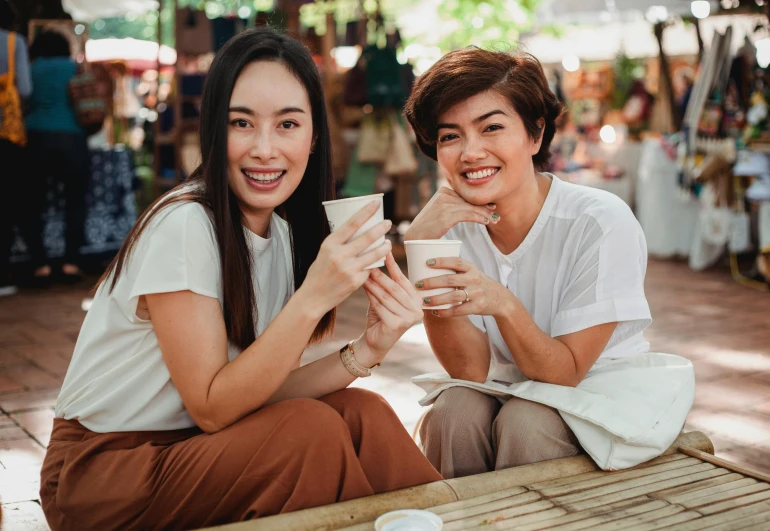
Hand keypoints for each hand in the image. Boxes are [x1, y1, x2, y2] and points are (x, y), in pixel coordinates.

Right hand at [299, 201, 391, 317]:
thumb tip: (359, 231)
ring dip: (384, 247)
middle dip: (381, 228)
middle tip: (388, 222)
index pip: (352, 223)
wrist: (313, 297)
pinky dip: (374, 264)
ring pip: (374, 254)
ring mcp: (348, 269)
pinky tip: (377, 261)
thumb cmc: (319, 272)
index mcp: (330, 244)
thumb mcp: (324, 253)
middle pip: (367, 237)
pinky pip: (370, 269)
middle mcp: (339, 255)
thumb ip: (340, 243)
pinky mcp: (355, 281)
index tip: (376, 203)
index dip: (366, 211)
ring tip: (388, 243)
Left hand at [359, 253, 423, 362]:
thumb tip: (379, 257)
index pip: (404, 281)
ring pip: (386, 296)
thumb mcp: (386, 297)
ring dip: (373, 284)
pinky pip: (380, 306)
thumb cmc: (381, 317)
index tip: (384, 252)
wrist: (375, 342)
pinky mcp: (397, 325)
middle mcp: (417, 310)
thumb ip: (387, 283)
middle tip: (368, 264)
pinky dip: (371, 296)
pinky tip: (363, 287)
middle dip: (380, 275)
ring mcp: (408, 319)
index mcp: (418, 302)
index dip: (393, 266)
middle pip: (395, 288)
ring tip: (363, 274)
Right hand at [404, 187, 497, 240]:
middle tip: (496, 214)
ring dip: (485, 214)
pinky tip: (486, 221)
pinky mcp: (446, 215)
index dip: (479, 202)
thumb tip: (470, 208)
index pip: (465, 196)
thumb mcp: (440, 213)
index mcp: (442, 191)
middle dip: (484, 208)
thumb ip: (452, 207)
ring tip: (494, 220)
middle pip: (469, 201)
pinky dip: (479, 218)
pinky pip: (468, 214)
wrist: (414, 238)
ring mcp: (444, 204)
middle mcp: (443, 195)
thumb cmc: (428, 228)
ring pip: (471, 208)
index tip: (491, 208)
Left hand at [417, 257, 518, 318]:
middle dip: (432, 282)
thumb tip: (427, 266)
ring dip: (437, 299)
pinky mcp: (477, 307)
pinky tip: (435, 312)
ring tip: (424, 300)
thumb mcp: (472, 272)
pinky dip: (446, 312)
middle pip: (450, 280)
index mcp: (471, 268)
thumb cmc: (478, 283)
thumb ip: (456, 270)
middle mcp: (474, 279)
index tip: (427, 262)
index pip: (456, 262)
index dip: (442, 261)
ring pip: (453, 296)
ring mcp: (476, 294)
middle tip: (418, 284)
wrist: (500, 299)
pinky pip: (459, 310)